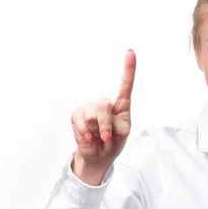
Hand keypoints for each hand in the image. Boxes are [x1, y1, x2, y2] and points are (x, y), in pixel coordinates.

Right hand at [70, 50, 135, 175]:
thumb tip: (96, 119)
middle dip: (105, 124)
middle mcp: (106, 103)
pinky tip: (88, 138)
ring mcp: (90, 108)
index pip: (126, 84)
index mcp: (121, 105)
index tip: (130, 52)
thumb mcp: (122, 134)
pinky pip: (79, 120)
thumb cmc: (114, 142)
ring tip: (98, 137)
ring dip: (96, 130)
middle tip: (107, 137)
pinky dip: (84, 132)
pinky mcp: (77, 114)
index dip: (128, 68)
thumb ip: (115, 123)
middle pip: (103, 105)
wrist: (98, 156)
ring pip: (91, 114)